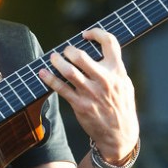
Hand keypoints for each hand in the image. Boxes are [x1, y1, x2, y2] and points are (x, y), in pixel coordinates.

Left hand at [39, 27, 139, 161]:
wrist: (120, 134)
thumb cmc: (121, 104)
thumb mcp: (125, 83)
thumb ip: (114, 67)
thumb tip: (98, 50)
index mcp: (118, 71)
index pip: (110, 42)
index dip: (96, 32)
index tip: (86, 34)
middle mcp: (104, 80)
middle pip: (81, 56)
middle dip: (69, 50)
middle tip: (66, 50)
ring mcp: (91, 93)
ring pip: (68, 71)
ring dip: (57, 61)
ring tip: (53, 58)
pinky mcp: (80, 105)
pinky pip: (61, 88)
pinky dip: (49, 79)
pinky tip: (42, 73)